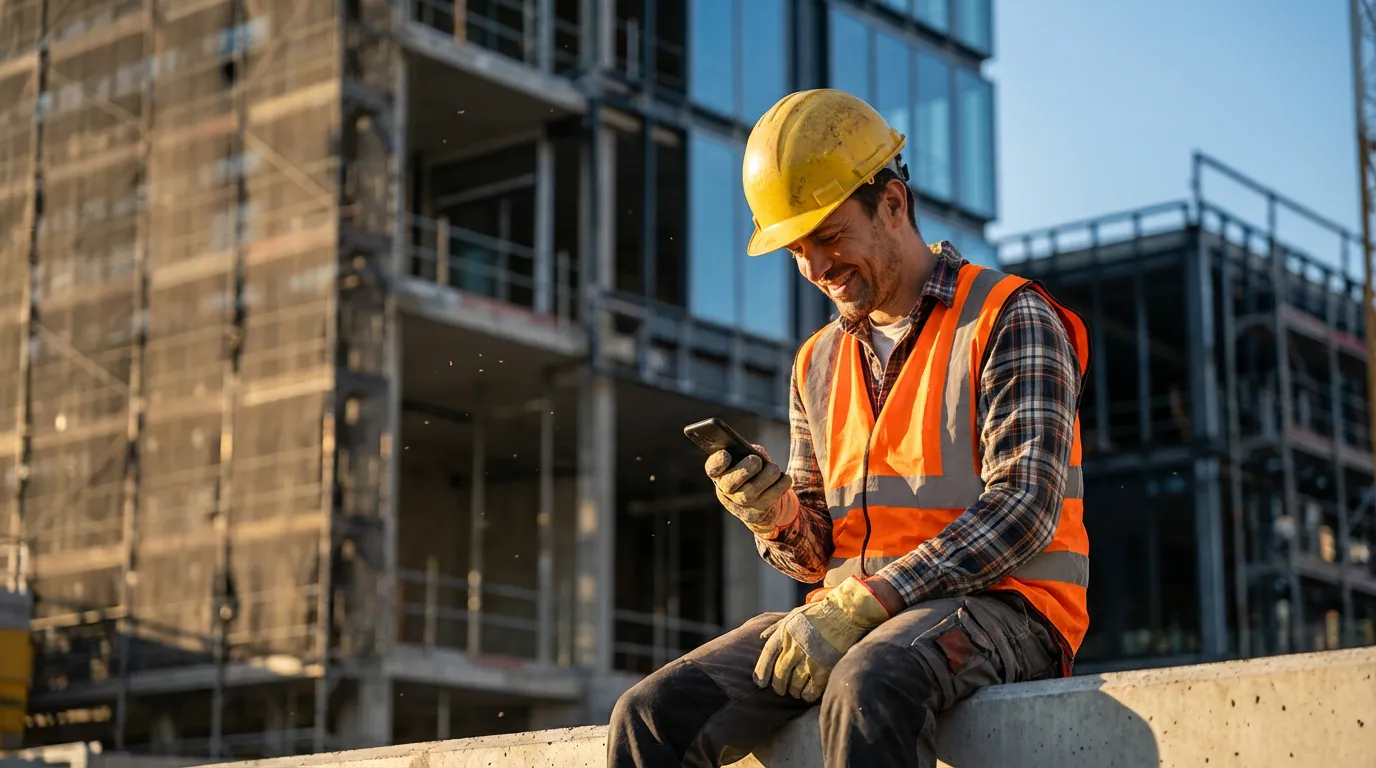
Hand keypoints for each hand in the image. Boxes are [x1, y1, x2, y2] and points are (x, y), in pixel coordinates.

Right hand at [705, 445, 792, 534]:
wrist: (761, 500)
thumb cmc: (753, 472)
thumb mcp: (749, 458)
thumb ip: (749, 452)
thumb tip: (758, 454)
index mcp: (720, 473)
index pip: (712, 469)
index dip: (717, 463)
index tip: (726, 454)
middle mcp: (726, 491)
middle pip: (730, 484)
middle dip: (745, 469)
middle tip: (756, 460)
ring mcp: (740, 505)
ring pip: (750, 492)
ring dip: (767, 476)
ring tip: (774, 468)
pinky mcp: (755, 514)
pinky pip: (768, 499)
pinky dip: (780, 486)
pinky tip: (786, 478)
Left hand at [753, 577, 890, 701]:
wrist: (844, 613)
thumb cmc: (818, 614)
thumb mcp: (793, 614)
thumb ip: (776, 626)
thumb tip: (761, 637)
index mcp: (785, 633)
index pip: (767, 657)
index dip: (761, 672)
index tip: (760, 683)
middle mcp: (795, 646)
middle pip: (780, 674)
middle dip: (778, 685)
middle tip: (780, 690)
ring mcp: (810, 658)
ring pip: (794, 684)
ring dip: (793, 691)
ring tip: (795, 691)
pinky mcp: (824, 668)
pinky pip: (811, 690)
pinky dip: (807, 695)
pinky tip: (807, 694)